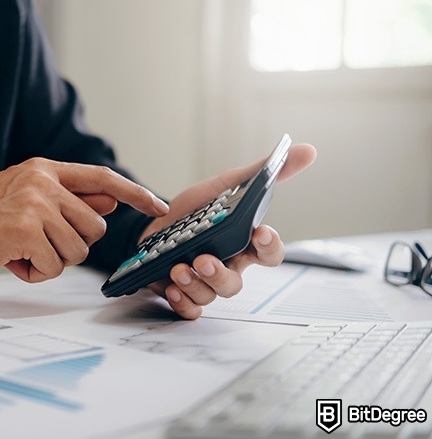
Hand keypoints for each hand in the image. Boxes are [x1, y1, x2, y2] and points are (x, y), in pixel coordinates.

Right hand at [0, 157, 168, 282]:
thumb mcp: (22, 199)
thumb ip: (66, 200)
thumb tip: (108, 202)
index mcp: (43, 170)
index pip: (102, 177)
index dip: (134, 193)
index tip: (157, 206)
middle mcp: (42, 181)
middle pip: (94, 229)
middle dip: (70, 247)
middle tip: (35, 246)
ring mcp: (34, 203)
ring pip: (77, 251)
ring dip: (50, 262)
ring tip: (17, 252)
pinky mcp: (25, 229)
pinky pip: (54, 267)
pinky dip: (34, 273)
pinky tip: (9, 261)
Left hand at [142, 143, 316, 319]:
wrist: (154, 222)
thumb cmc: (195, 210)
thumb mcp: (225, 186)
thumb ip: (261, 173)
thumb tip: (307, 150)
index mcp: (242, 244)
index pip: (269, 253)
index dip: (270, 247)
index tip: (261, 232)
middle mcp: (227, 266)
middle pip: (236, 284)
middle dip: (220, 274)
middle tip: (203, 260)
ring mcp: (205, 283)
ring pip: (211, 296)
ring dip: (195, 285)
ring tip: (178, 268)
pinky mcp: (182, 293)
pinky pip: (189, 310)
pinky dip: (181, 303)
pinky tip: (170, 288)